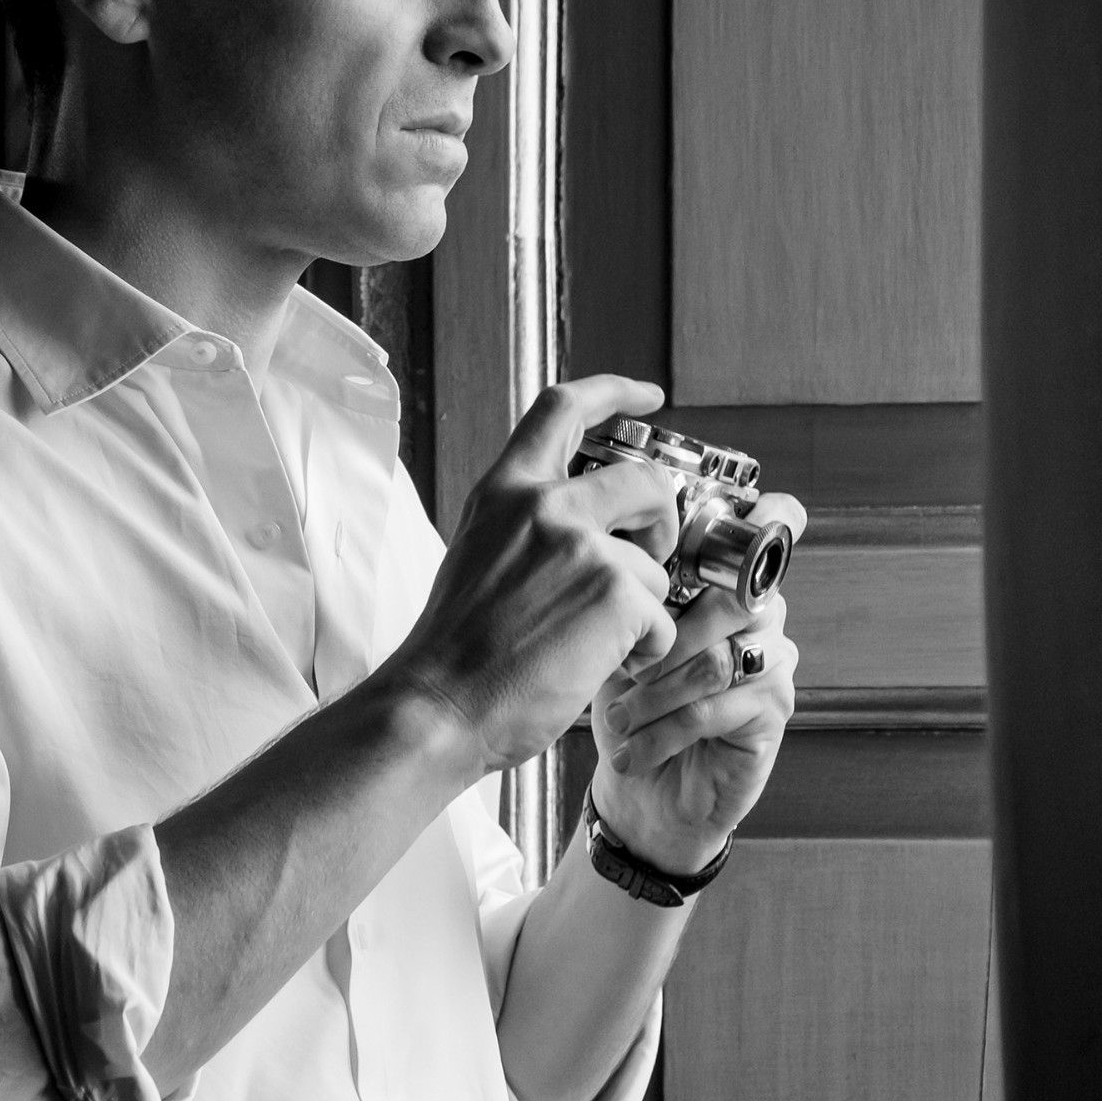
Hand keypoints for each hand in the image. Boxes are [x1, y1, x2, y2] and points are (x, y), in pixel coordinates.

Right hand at [376, 377, 684, 774]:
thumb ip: (527, 528)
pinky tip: (599, 666)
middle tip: (649, 559)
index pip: (562, 407)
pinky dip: (645, 651)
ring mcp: (582, 546)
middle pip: (645, 479)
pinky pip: (663, 620)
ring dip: (642, 610)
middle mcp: (544, 505)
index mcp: (505, 492)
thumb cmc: (456, 652)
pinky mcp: (615, 593)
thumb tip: (587, 532)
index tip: (649, 397)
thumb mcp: (479, 556)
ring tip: (595, 643)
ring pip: (655, 566)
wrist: (438, 708)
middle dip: (662, 520)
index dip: (615, 392)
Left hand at [585, 492, 805, 872]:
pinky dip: (665, 730)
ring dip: (657, 692)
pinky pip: (720, 707)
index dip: (756, 517)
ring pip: (718, 657)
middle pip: (735, 597)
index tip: (701, 535)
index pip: (767, 527)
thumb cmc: (626, 710)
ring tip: (621, 716)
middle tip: (624, 666)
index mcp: (724, 583)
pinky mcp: (774, 712)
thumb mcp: (612, 644)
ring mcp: (773, 663)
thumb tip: (612, 559)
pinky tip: (633, 749)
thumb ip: (628, 596)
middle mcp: (761, 615)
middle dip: (666, 635)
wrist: (639, 795)